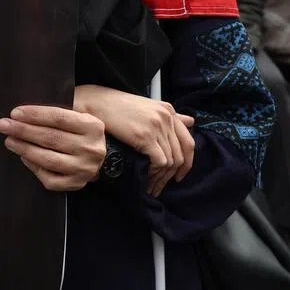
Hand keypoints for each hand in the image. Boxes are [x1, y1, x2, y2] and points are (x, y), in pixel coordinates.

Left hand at [0, 105, 105, 191]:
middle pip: (51, 138)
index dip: (35, 115)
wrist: (100, 157)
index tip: (15, 113)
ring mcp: (83, 169)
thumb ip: (61, 108)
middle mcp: (90, 149)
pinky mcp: (76, 184)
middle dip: (24, 130)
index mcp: (92, 126)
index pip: (59, 118)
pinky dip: (34, 167)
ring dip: (25, 149)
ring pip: (49, 160)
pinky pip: (50, 179)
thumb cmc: (81, 131)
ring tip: (9, 140)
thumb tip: (28, 110)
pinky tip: (23, 157)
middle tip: (4, 125)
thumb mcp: (80, 113)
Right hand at [74, 84, 194, 195]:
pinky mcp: (145, 136)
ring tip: (152, 187)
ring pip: (170, 160)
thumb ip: (170, 116)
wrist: (98, 103)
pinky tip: (146, 180)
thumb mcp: (148, 107)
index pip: (188, 141)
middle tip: (162, 186)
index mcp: (169, 110)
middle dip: (173, 175)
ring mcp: (156, 127)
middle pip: (180, 154)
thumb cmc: (119, 107)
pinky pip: (159, 161)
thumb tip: (191, 121)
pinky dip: (155, 174)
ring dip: (162, 178)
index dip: (187, 162)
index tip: (179, 175)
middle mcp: (166, 118)